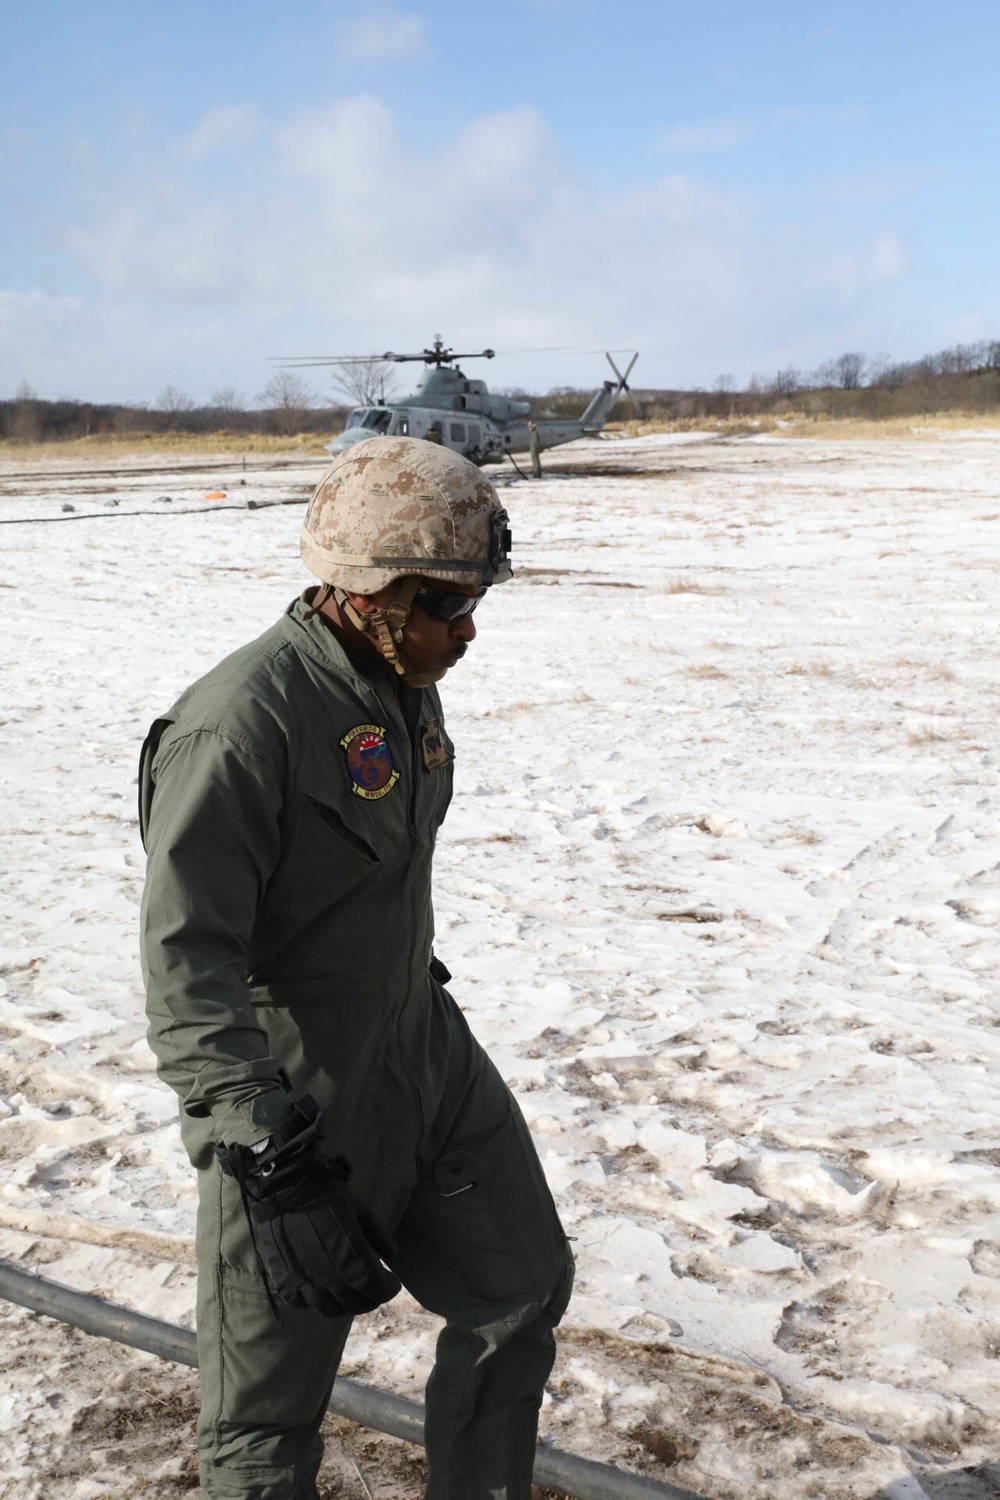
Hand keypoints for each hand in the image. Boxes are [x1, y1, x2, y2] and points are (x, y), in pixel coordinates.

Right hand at [215, 1096, 400, 1318]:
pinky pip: (300, 1302)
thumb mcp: (361, 1208)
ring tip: (348, 1292)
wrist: (285, 1184)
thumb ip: (378, 1235)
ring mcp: (304, 1280)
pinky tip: (320, 1289)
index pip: (376, 1289)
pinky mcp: (283, 1278)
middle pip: (355, 1303)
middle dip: (370, 1298)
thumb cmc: (327, 1192)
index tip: (391, 1282)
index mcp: (352, 1257)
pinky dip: (314, 1301)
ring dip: (344, 1304)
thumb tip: (390, 1256)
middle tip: (372, 1287)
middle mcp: (329, 1276)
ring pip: (329, 1309)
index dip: (388, 1289)